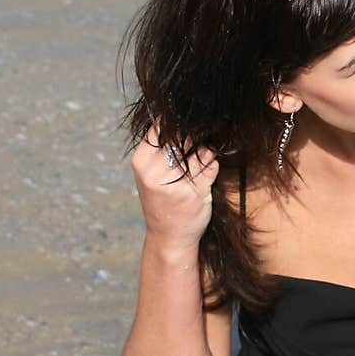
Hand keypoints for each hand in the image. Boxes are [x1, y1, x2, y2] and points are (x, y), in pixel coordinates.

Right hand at [130, 121, 218, 252]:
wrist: (168, 237)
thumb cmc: (162, 201)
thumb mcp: (151, 173)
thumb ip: (161, 148)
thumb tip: (184, 118)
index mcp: (142, 161)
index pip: (162, 127)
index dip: (179, 124)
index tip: (188, 126)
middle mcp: (155, 170)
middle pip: (184, 136)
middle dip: (195, 137)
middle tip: (198, 145)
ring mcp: (176, 182)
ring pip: (201, 150)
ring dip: (206, 153)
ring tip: (200, 164)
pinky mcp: (196, 192)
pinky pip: (211, 166)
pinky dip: (212, 167)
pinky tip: (205, 176)